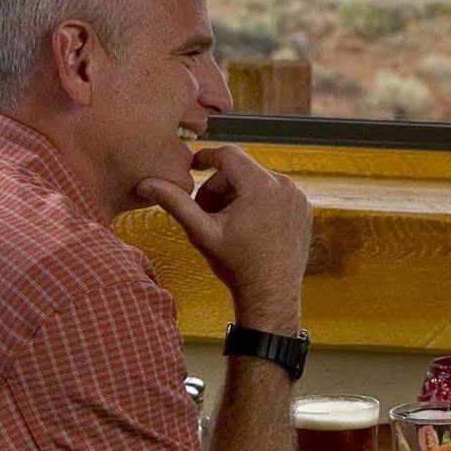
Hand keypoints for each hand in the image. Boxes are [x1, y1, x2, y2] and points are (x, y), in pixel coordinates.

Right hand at [136, 144, 310, 327]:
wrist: (271, 295)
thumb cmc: (236, 265)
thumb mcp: (201, 232)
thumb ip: (175, 203)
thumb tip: (146, 184)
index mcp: (260, 185)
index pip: (229, 155)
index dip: (206, 158)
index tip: (192, 167)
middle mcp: (284, 185)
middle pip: (243, 170)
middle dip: (221, 187)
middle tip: (206, 212)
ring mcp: (297, 197)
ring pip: (259, 182)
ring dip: (239, 195)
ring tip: (226, 222)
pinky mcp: (304, 208)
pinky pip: (276, 194)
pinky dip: (259, 203)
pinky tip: (248, 227)